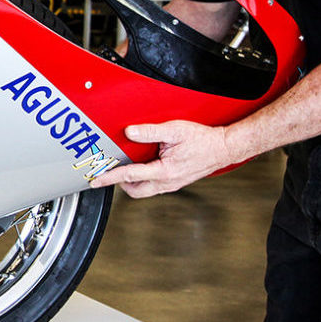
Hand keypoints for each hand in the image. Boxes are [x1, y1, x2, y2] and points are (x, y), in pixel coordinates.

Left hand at [89, 121, 239, 197]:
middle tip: (108, 173)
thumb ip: (151, 132)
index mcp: (165, 171)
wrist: (225, 148)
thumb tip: (130, 132)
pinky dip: (143, 180)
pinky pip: (154, 186)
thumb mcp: (175, 130)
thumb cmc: (203, 140)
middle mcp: (167, 182)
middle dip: (119, 184)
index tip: (96, 180)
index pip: (130, 176)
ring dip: (132, 183)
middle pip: (135, 191)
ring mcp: (172, 185)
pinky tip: (143, 167)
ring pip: (145, 190)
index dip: (110, 177)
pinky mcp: (176, 182)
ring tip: (124, 169)